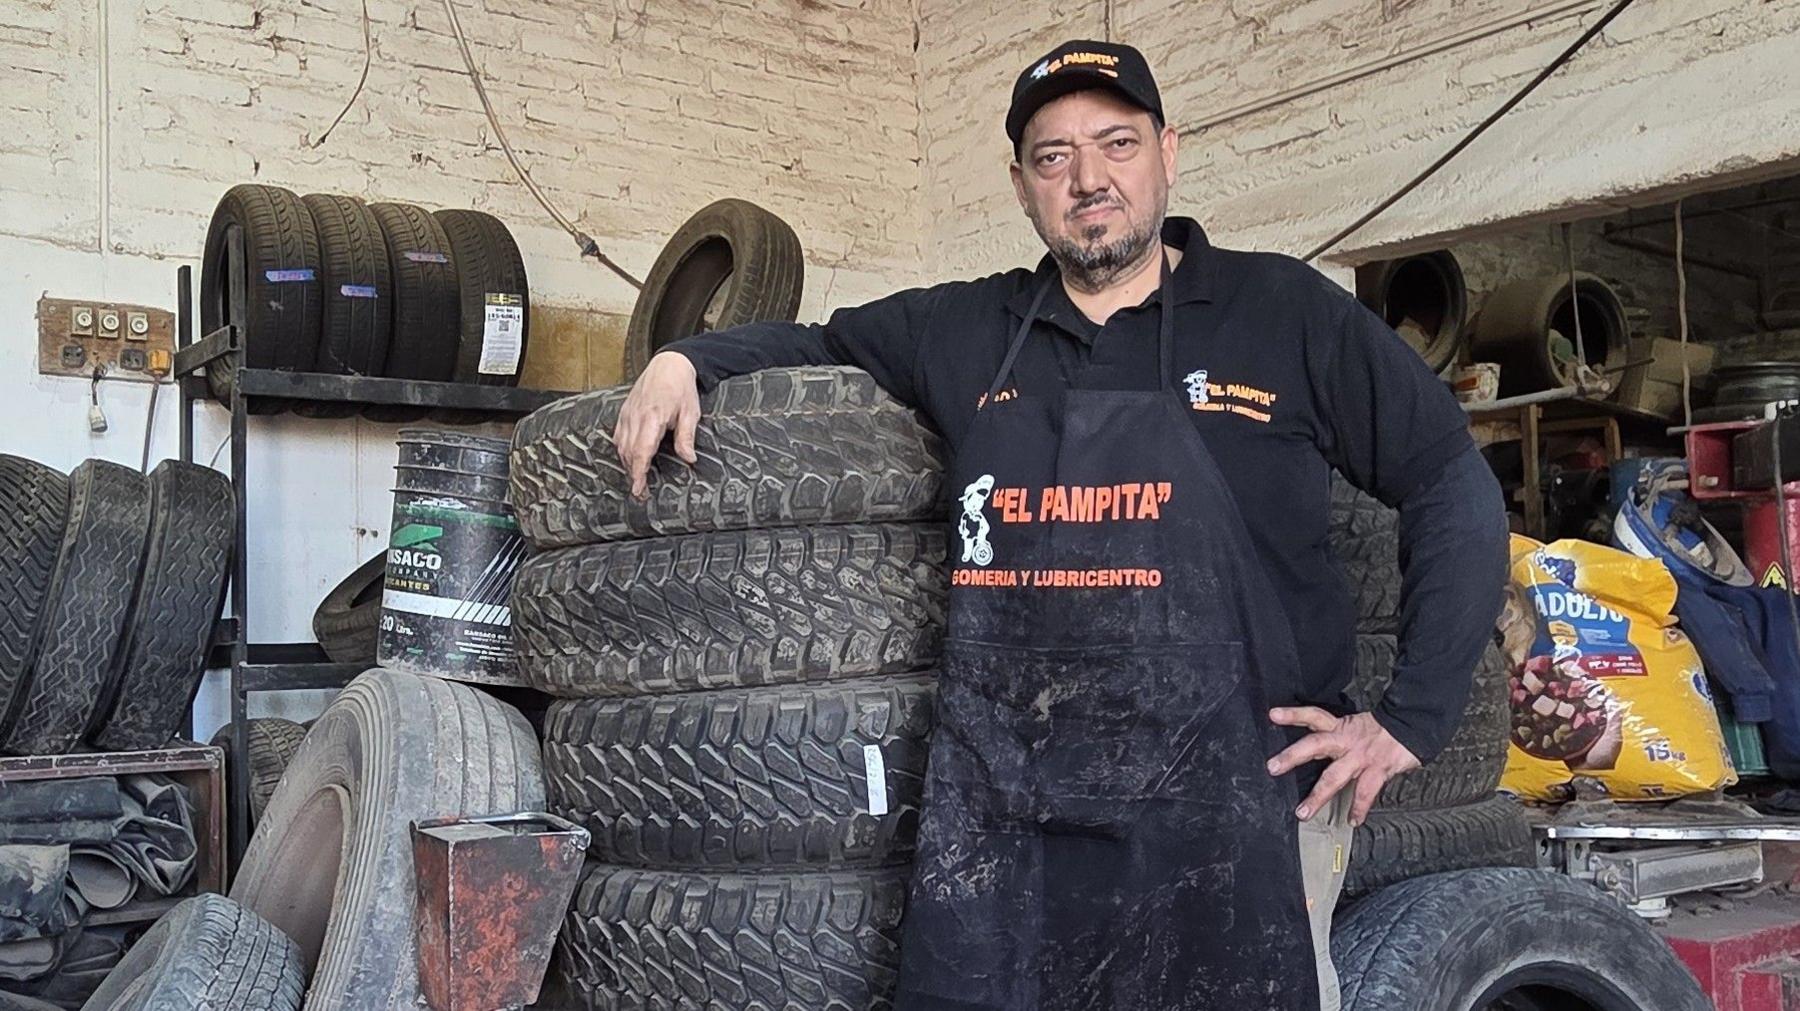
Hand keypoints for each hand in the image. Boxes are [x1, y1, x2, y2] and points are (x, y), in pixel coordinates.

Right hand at [611, 351, 700, 499]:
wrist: (668, 364)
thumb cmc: (680, 387)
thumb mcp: (690, 412)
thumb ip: (686, 437)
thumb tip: (689, 459)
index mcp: (652, 418)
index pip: (641, 452)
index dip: (638, 473)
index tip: (638, 489)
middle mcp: (635, 417)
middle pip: (628, 453)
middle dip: (633, 475)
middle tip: (641, 493)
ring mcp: (627, 414)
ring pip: (621, 446)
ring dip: (627, 464)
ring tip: (637, 479)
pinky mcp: (624, 412)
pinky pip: (618, 436)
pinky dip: (622, 450)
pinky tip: (629, 458)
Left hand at [1265, 708, 1420, 826]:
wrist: (1414, 725)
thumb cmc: (1384, 729)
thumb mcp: (1357, 726)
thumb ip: (1338, 735)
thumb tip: (1317, 748)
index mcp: (1340, 728)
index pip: (1313, 715)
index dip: (1293, 714)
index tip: (1273, 714)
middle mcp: (1347, 740)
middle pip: (1315, 744)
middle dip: (1292, 757)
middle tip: (1272, 767)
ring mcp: (1361, 756)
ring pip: (1334, 776)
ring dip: (1317, 796)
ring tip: (1303, 813)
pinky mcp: (1378, 769)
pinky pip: (1365, 793)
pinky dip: (1359, 808)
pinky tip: (1353, 820)